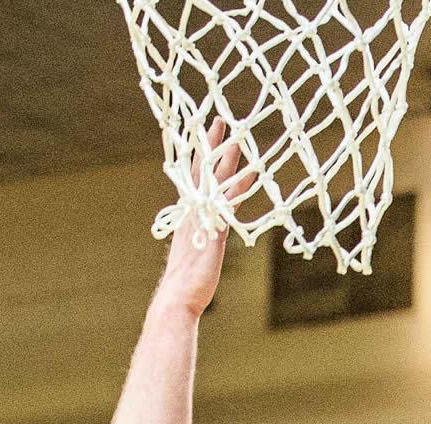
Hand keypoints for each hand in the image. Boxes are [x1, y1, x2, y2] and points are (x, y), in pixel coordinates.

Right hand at [156, 122, 251, 315]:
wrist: (178, 297)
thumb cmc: (186, 285)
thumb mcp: (194, 257)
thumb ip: (199, 245)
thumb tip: (203, 245)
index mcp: (189, 216)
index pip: (194, 178)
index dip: (200, 156)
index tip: (205, 134)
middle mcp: (195, 212)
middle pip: (203, 170)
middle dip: (210, 144)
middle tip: (218, 119)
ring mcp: (203, 219)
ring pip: (215, 180)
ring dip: (225, 156)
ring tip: (234, 132)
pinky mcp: (215, 230)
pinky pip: (229, 201)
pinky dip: (240, 184)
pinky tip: (252, 171)